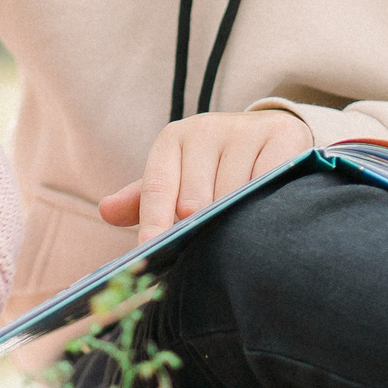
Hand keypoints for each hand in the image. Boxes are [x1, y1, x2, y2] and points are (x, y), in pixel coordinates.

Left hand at [98, 110, 310, 239]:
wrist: (269, 133)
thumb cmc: (214, 166)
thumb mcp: (177, 176)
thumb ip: (145, 199)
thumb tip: (106, 211)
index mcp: (173, 140)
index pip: (157, 187)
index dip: (153, 222)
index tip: (151, 251)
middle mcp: (205, 129)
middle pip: (194, 198)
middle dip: (197, 230)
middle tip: (201, 257)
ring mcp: (244, 131)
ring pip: (232, 194)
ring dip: (232, 224)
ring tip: (235, 245)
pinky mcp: (281, 137)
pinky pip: (268, 181)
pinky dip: (264, 205)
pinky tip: (264, 219)